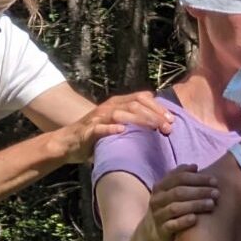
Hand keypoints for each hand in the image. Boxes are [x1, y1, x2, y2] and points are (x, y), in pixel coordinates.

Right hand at [56, 92, 173, 163]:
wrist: (68, 142)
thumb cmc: (98, 135)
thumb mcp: (118, 124)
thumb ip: (134, 121)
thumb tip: (161, 125)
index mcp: (118, 103)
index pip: (142, 97)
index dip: (158, 107)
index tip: (172, 119)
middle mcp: (109, 106)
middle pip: (136, 104)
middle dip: (154, 115)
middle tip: (167, 128)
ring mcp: (98, 117)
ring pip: (121, 113)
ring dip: (139, 120)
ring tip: (154, 129)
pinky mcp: (88, 130)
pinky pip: (100, 127)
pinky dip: (111, 128)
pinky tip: (122, 130)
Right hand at [145, 165, 218, 240]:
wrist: (152, 231)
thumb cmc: (167, 207)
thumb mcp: (169, 190)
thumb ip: (180, 177)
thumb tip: (194, 166)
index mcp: (160, 186)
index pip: (179, 177)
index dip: (198, 178)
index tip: (215, 181)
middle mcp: (157, 199)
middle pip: (179, 192)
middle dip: (200, 191)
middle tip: (217, 193)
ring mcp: (158, 215)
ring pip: (176, 208)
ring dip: (195, 205)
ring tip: (212, 204)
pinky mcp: (161, 230)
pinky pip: (172, 225)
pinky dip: (184, 221)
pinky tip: (196, 219)